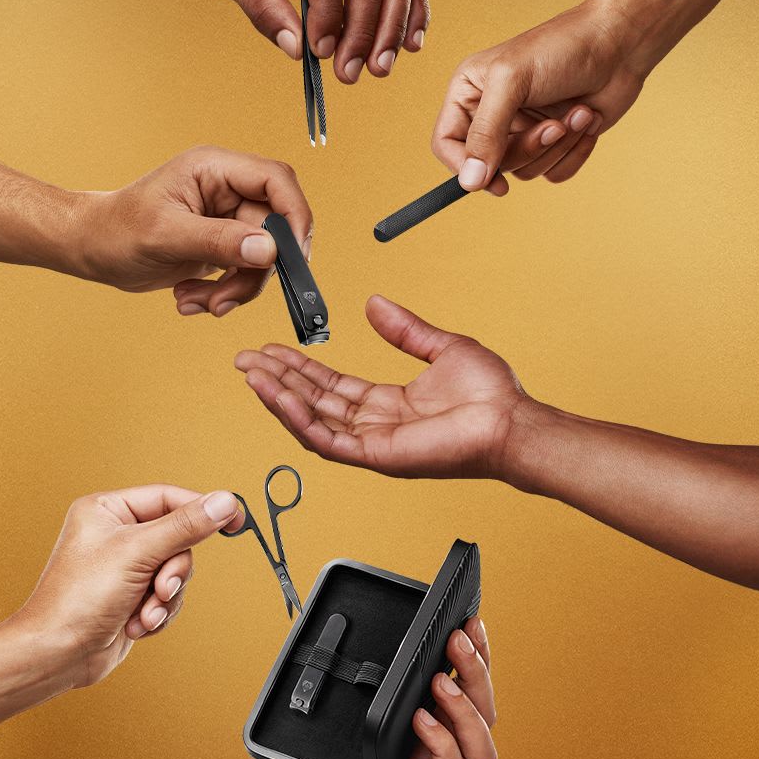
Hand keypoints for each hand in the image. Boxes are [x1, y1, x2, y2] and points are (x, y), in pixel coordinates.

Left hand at [14, 485, 243, 687]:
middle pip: (176, 539)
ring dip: (164, 598)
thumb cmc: (76, 600)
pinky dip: (156, 614)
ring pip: (174, 572)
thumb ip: (184, 526)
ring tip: (142, 613)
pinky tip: (134, 624)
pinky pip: (165, 597)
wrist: (55, 656)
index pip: (168, 498)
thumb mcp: (138, 553)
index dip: (201, 508)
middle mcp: (115, 534)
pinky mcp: (130, 596)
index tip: (234, 519)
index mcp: (108, 509)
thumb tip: (223, 502)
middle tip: (160, 587)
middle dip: (172, 571)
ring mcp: (124, 567)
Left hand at [70, 146, 312, 316]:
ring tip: (200, 302)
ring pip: (263, 257)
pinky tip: (191, 298)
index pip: (277, 181)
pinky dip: (224, 293)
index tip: (292, 256)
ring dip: (237, 288)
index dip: (294, 215)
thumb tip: (269, 250)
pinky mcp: (221, 245)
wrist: (90, 249)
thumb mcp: (165, 235)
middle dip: (255, 269)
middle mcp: (226, 190)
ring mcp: (225, 218)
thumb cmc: (116, 229)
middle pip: (274, 227)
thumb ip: (219, 240)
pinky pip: (244, 272)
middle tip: (226, 297)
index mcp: (215, 168)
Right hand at [236, 294, 530, 477]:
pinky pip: (326, 439)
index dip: (299, 367)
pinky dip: (298, 417)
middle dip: (278, 379)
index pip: (331, 385)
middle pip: (313, 401)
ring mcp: (373, 443)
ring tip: (253, 373)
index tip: (273, 350)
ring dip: (279, 396)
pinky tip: (278, 395)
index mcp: (389, 403)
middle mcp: (376, 425)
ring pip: (311, 421)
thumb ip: (404, 329)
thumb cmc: (491, 394)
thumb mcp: (441, 347)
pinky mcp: (376, 456)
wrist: (512, 421)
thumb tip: (375, 303)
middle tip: (246, 360)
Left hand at [238, 617, 495, 758]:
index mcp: (421, 731)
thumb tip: (382, 620)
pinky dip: (443, 745)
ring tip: (441, 681)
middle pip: (484, 718)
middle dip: (476, 673)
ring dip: (467, 710)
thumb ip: (369, 671)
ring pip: (480, 753)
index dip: (477, 658)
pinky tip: (420, 719)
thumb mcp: (342, 702)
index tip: (470, 622)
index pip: (468, 694)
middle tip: (456, 641)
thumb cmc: (304, 756)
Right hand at [432, 0, 648, 191]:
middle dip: (529, 148)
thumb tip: (469, 182)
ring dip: (558, 147)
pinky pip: (553, 173)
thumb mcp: (513, 82)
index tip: (493, 181)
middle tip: (555, 125)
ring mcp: (523, 131)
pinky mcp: (554, 143)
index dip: (463, 166)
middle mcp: (492, 114)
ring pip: (525, 171)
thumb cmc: (562, 48)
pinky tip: (587, 120)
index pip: (446, 143)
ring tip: (578, 112)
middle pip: (490, 164)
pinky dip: (575, 153)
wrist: (619, 43)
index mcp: (469, 92)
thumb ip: (486, 132)